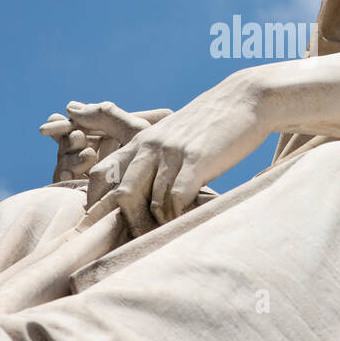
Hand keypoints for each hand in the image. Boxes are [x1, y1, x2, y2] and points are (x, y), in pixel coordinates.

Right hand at [40, 101, 172, 182]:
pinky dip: (65, 172)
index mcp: (110, 138)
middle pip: (69, 141)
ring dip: (69, 155)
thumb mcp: (135, 133)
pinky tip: (70, 173)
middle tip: (80, 138)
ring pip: (63, 157)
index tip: (59, 116)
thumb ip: (108, 116)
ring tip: (88, 157)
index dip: (67, 121)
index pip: (80, 125)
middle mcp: (97, 155)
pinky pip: (63, 178)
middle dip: (69, 139)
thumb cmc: (155, 162)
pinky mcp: (82, 194)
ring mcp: (88, 175)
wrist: (156, 202)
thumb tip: (70, 106)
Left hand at [87, 74, 267, 236]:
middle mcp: (150, 146)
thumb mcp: (172, 135)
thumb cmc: (208, 124)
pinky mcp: (197, 159)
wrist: (244, 98)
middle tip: (135, 241)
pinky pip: (176, 198)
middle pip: (122, 194)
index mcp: (140, 141)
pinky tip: (185, 220)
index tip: (101, 225)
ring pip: (150, 201)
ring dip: (156, 224)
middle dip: (126, 223)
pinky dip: (178, 216)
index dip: (95, 202)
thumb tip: (140, 194)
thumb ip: (153, 158)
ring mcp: (173, 152)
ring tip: (162, 236)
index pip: (100, 173)